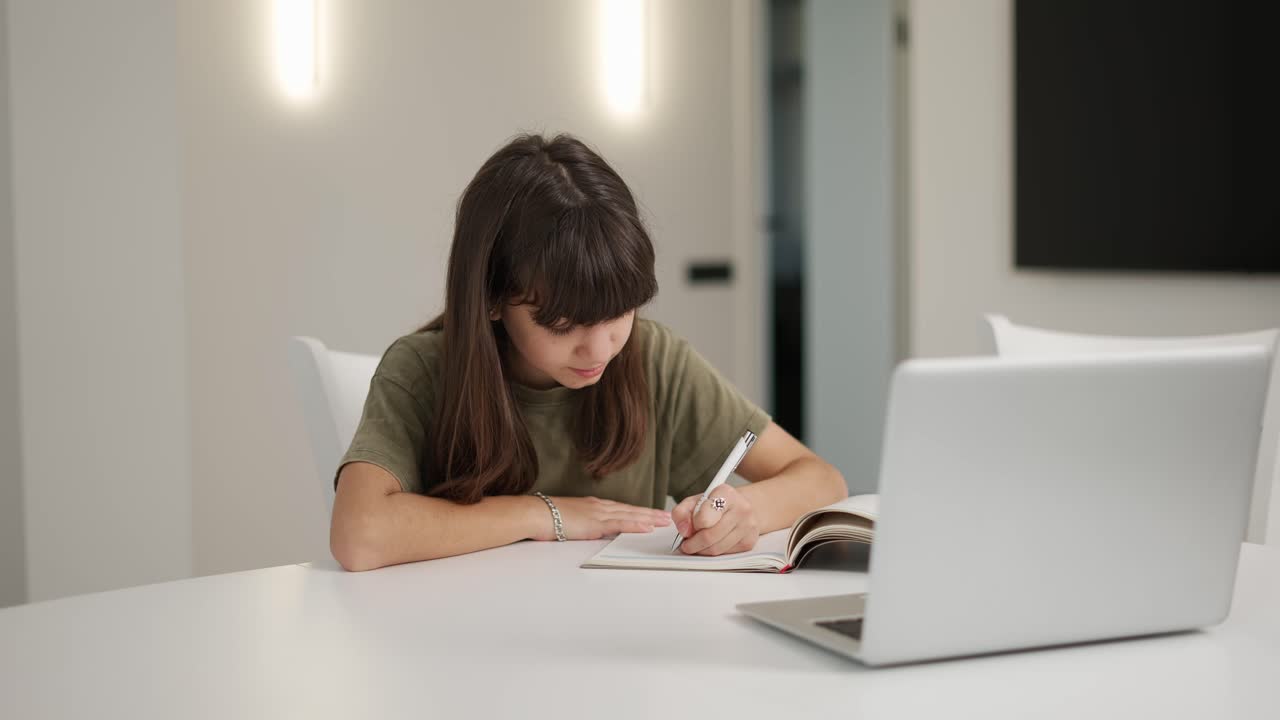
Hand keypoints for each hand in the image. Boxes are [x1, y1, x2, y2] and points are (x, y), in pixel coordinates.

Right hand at [533, 496, 671, 540]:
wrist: (536, 513)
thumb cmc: (547, 517)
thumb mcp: (569, 519)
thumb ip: (582, 523)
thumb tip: (590, 529)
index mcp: (594, 506)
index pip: (622, 509)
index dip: (638, 511)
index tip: (652, 513)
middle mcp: (600, 507)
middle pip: (631, 510)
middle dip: (650, 513)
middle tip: (667, 516)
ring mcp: (599, 514)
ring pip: (630, 515)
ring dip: (649, 518)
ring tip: (664, 521)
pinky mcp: (596, 523)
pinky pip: (620, 524)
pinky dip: (635, 525)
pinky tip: (647, 527)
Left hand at [671, 484, 759, 554]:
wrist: (740, 507)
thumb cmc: (716, 504)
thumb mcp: (695, 501)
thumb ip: (682, 512)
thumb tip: (684, 530)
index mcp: (726, 494)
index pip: (703, 518)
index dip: (692, 526)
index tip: (688, 528)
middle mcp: (741, 508)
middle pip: (709, 536)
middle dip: (693, 544)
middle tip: (687, 544)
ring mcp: (748, 526)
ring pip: (716, 549)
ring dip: (702, 550)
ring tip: (698, 544)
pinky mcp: (749, 541)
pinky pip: (724, 554)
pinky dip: (713, 552)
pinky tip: (712, 544)